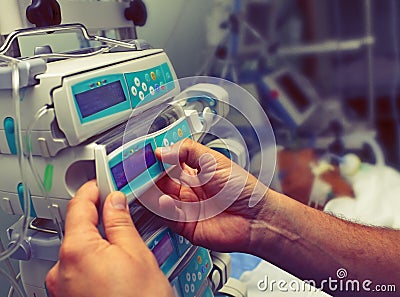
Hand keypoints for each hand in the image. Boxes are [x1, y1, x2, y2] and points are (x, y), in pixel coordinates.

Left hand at [45, 180, 172, 296]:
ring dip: (100, 242)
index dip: (92, 190)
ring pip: (81, 251)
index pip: (79, 206)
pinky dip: (96, 261)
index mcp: (75, 251)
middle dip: (100, 219)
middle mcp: (60, 270)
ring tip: (126, 247)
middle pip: (79, 229)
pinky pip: (80, 270)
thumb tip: (115, 202)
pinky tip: (117, 267)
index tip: (101, 182)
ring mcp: (61, 288)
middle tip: (122, 211)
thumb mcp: (137, 253)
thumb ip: (120, 222)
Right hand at [152, 138, 271, 253]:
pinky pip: (168, 215)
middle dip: (149, 175)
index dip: (157, 159)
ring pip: (160, 197)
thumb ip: (188, 151)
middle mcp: (187, 189)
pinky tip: (165, 200)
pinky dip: (163, 208)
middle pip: (160, 181)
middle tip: (138, 169)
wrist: (255, 216)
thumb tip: (162, 149)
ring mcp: (185, 207)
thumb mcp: (214, 160)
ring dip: (151, 191)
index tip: (144, 154)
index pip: (169, 163)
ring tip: (144, 184)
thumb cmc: (241, 188)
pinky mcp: (185, 225)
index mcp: (194, 172)